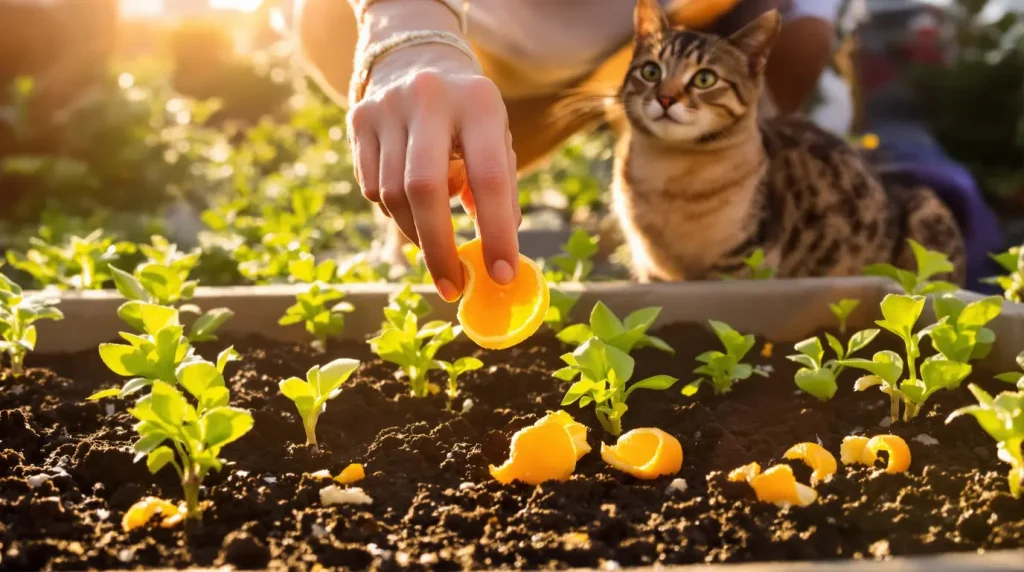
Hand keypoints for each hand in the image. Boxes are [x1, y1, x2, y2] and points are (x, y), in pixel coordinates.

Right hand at [347, 43, 520, 301]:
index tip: (502, 274)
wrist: (416, 59)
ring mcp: (386, 107)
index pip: (489, 177)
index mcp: (478, 102)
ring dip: (417, 234)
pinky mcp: (358, 119)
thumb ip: (500, 191)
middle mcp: (428, 98)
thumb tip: (495, 254)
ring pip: (393, 194)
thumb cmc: (468, 116)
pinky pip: (372, 188)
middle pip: (425, 189)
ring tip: (437, 248)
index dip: (496, 231)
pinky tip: (412, 211)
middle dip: (440, 247)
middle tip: (452, 287)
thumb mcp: (495, 139)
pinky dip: (395, 212)